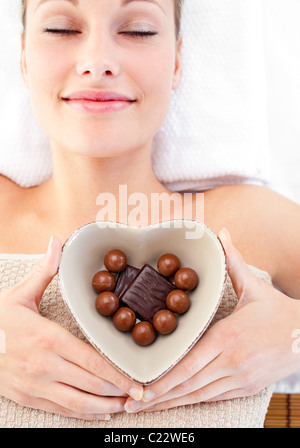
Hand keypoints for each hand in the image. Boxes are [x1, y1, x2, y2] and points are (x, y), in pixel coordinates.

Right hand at [0, 236, 142, 419]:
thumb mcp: (21, 293)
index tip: (136, 383)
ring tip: (125, 405)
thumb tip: (57, 242)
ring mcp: (36, 385)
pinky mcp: (29, 397)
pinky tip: (100, 412)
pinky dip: (84, 414)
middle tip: (140, 396)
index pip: (92, 362)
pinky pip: (62, 411)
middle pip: (90, 384)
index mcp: (48, 338)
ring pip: (78, 403)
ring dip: (106, 407)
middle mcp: (44, 366)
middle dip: (119, 392)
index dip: (117, 376)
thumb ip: (45, 270)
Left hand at [125, 228, 299, 412]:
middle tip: (129, 404)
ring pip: (199, 396)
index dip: (163, 380)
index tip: (141, 388)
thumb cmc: (277, 312)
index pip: (189, 363)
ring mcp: (240, 378)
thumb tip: (221, 232)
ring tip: (144, 410)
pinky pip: (214, 398)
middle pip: (189, 384)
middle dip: (158, 397)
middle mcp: (232, 361)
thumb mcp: (254, 286)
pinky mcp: (246, 388)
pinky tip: (175, 405)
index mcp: (228, 335)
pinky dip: (192, 402)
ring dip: (171, 404)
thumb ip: (233, 260)